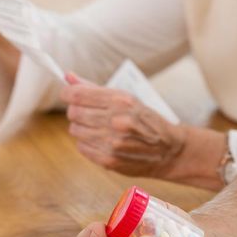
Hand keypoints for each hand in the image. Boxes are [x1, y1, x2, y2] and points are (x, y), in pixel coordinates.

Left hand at [61, 76, 185, 177]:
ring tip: (97, 127)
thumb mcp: (127, 98)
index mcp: (121, 101)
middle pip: (74, 112)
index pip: (78, 94)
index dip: (67, 93)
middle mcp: (116, 120)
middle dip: (77, 111)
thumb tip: (68, 77)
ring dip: (82, 127)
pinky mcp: (109, 160)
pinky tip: (101, 140)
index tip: (68, 94)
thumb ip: (95, 88)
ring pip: (75, 130)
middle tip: (88, 113)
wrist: (169, 150)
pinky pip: (82, 147)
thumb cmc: (146, 120)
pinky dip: (87, 143)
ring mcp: (112, 142)